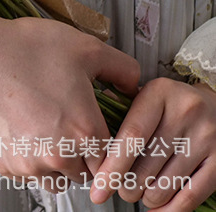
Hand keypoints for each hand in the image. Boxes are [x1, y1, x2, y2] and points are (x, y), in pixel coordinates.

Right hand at [0, 6, 139, 191]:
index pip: (113, 161)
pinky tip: (16, 125)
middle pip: (84, 174)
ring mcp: (27, 164)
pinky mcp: (0, 164)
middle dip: (81, 156)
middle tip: (66, 124)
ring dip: (54, 162)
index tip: (94, 130)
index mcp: (86, 132)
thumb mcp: (82, 46)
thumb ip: (121, 68)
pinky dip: (24, 156)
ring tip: (42, 128)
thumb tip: (136, 85)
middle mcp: (60, 157)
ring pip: (53, 179)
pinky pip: (22, 172)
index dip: (106, 146)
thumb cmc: (23, 47)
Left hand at [90, 78, 215, 209]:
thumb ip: (122, 109)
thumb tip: (90, 134)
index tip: (98, 188)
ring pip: (166, 185)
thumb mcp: (148, 94)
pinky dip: (170, 209)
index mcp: (159, 93)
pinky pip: (191, 196)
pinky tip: (156, 208)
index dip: (112, 166)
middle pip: (146, 165)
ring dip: (146, 198)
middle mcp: (185, 113)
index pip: (131, 136)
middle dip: (127, 186)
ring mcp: (206, 138)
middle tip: (121, 188)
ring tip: (139, 193)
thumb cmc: (171, 104)